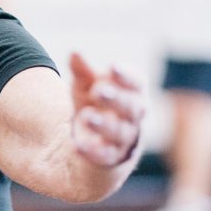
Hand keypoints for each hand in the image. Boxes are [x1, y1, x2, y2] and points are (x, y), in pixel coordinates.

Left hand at [69, 53, 144, 167]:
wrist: (92, 134)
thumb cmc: (94, 101)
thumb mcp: (86, 85)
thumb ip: (82, 71)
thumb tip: (74, 52)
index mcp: (133, 92)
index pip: (136, 83)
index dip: (126, 76)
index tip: (112, 67)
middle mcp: (134, 115)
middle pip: (131, 107)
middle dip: (116, 99)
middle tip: (98, 90)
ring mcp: (125, 138)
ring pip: (119, 133)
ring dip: (104, 125)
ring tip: (86, 116)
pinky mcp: (111, 157)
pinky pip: (106, 156)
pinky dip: (93, 152)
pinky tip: (77, 146)